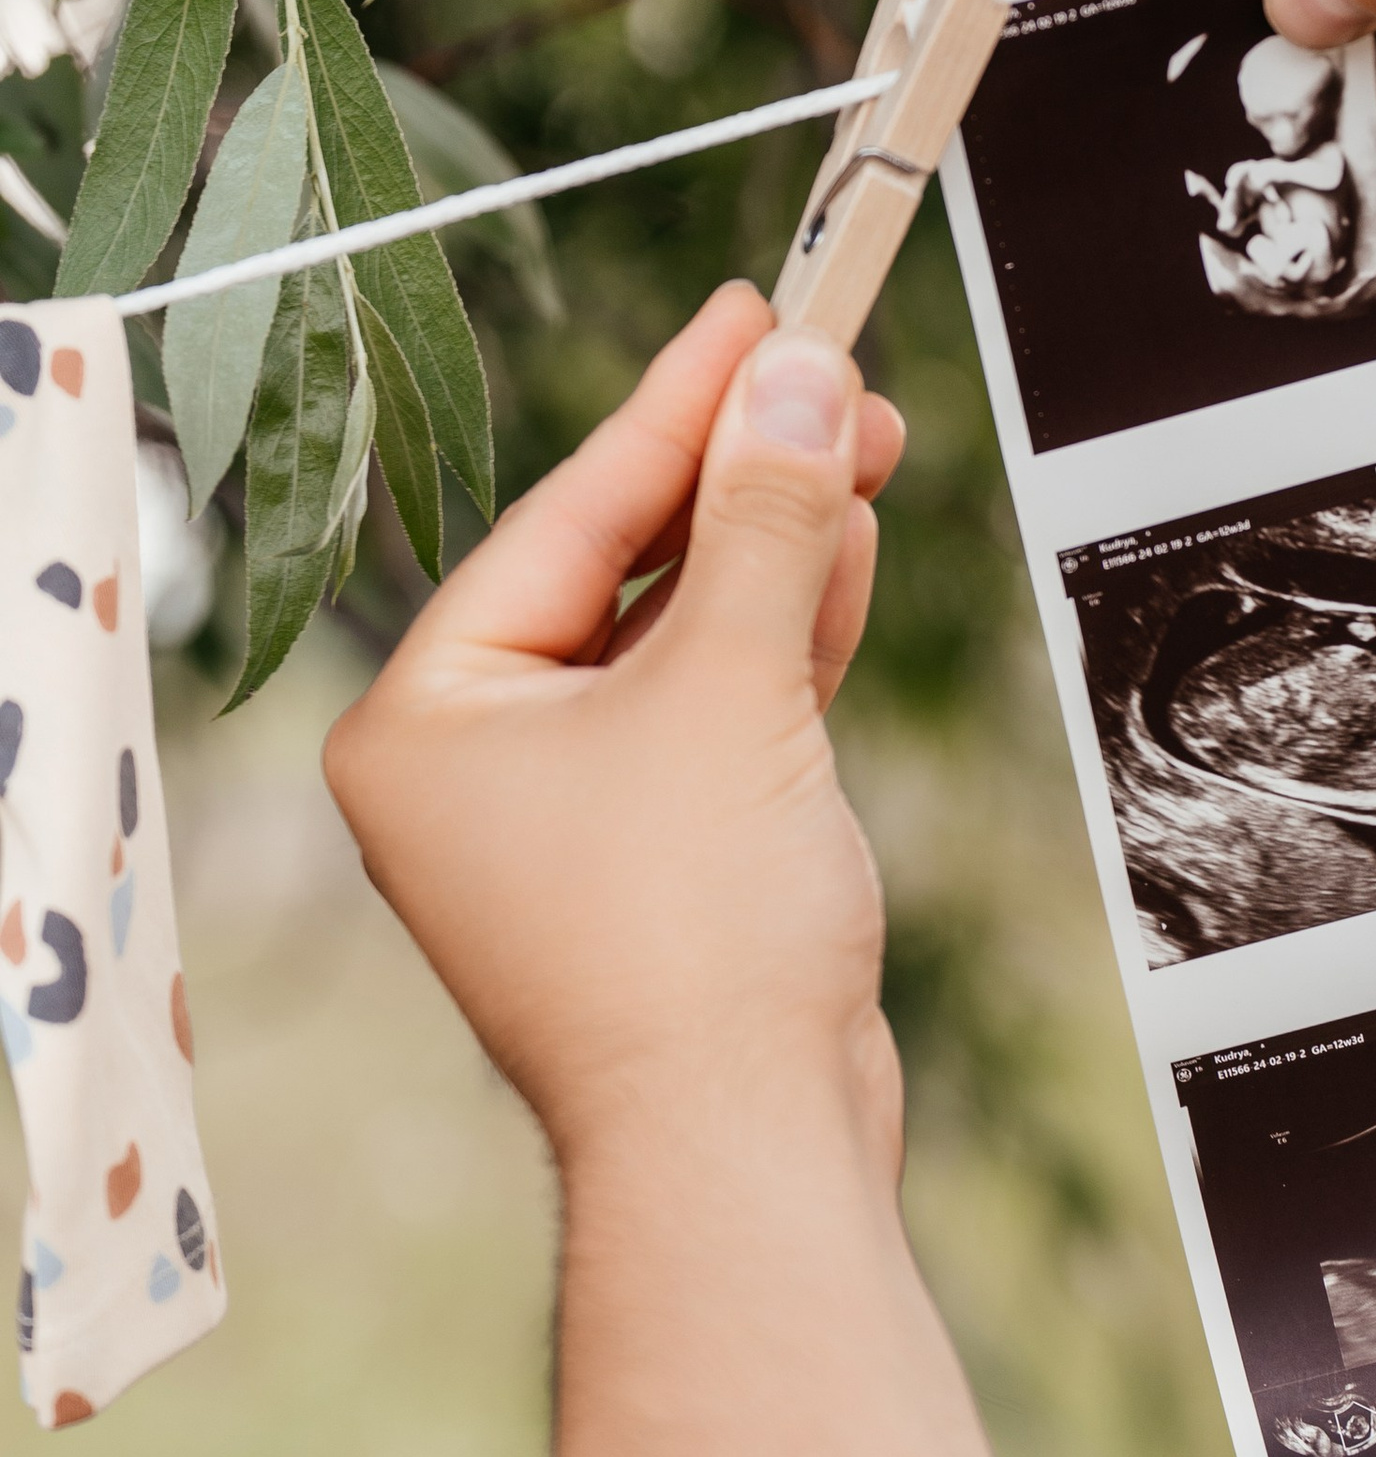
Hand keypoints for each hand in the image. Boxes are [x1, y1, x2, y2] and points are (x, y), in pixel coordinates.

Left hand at [324, 280, 909, 1169]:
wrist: (744, 1142)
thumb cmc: (690, 947)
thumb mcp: (733, 685)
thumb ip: (770, 518)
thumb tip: (803, 380)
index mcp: (432, 717)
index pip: (571, 512)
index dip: (676, 403)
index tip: (757, 313)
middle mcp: (483, 755)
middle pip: (630, 558)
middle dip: (745, 472)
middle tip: (840, 379)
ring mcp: (575, 804)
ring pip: (688, 621)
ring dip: (780, 540)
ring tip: (862, 450)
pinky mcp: (663, 840)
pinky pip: (722, 692)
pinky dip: (788, 626)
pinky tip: (845, 554)